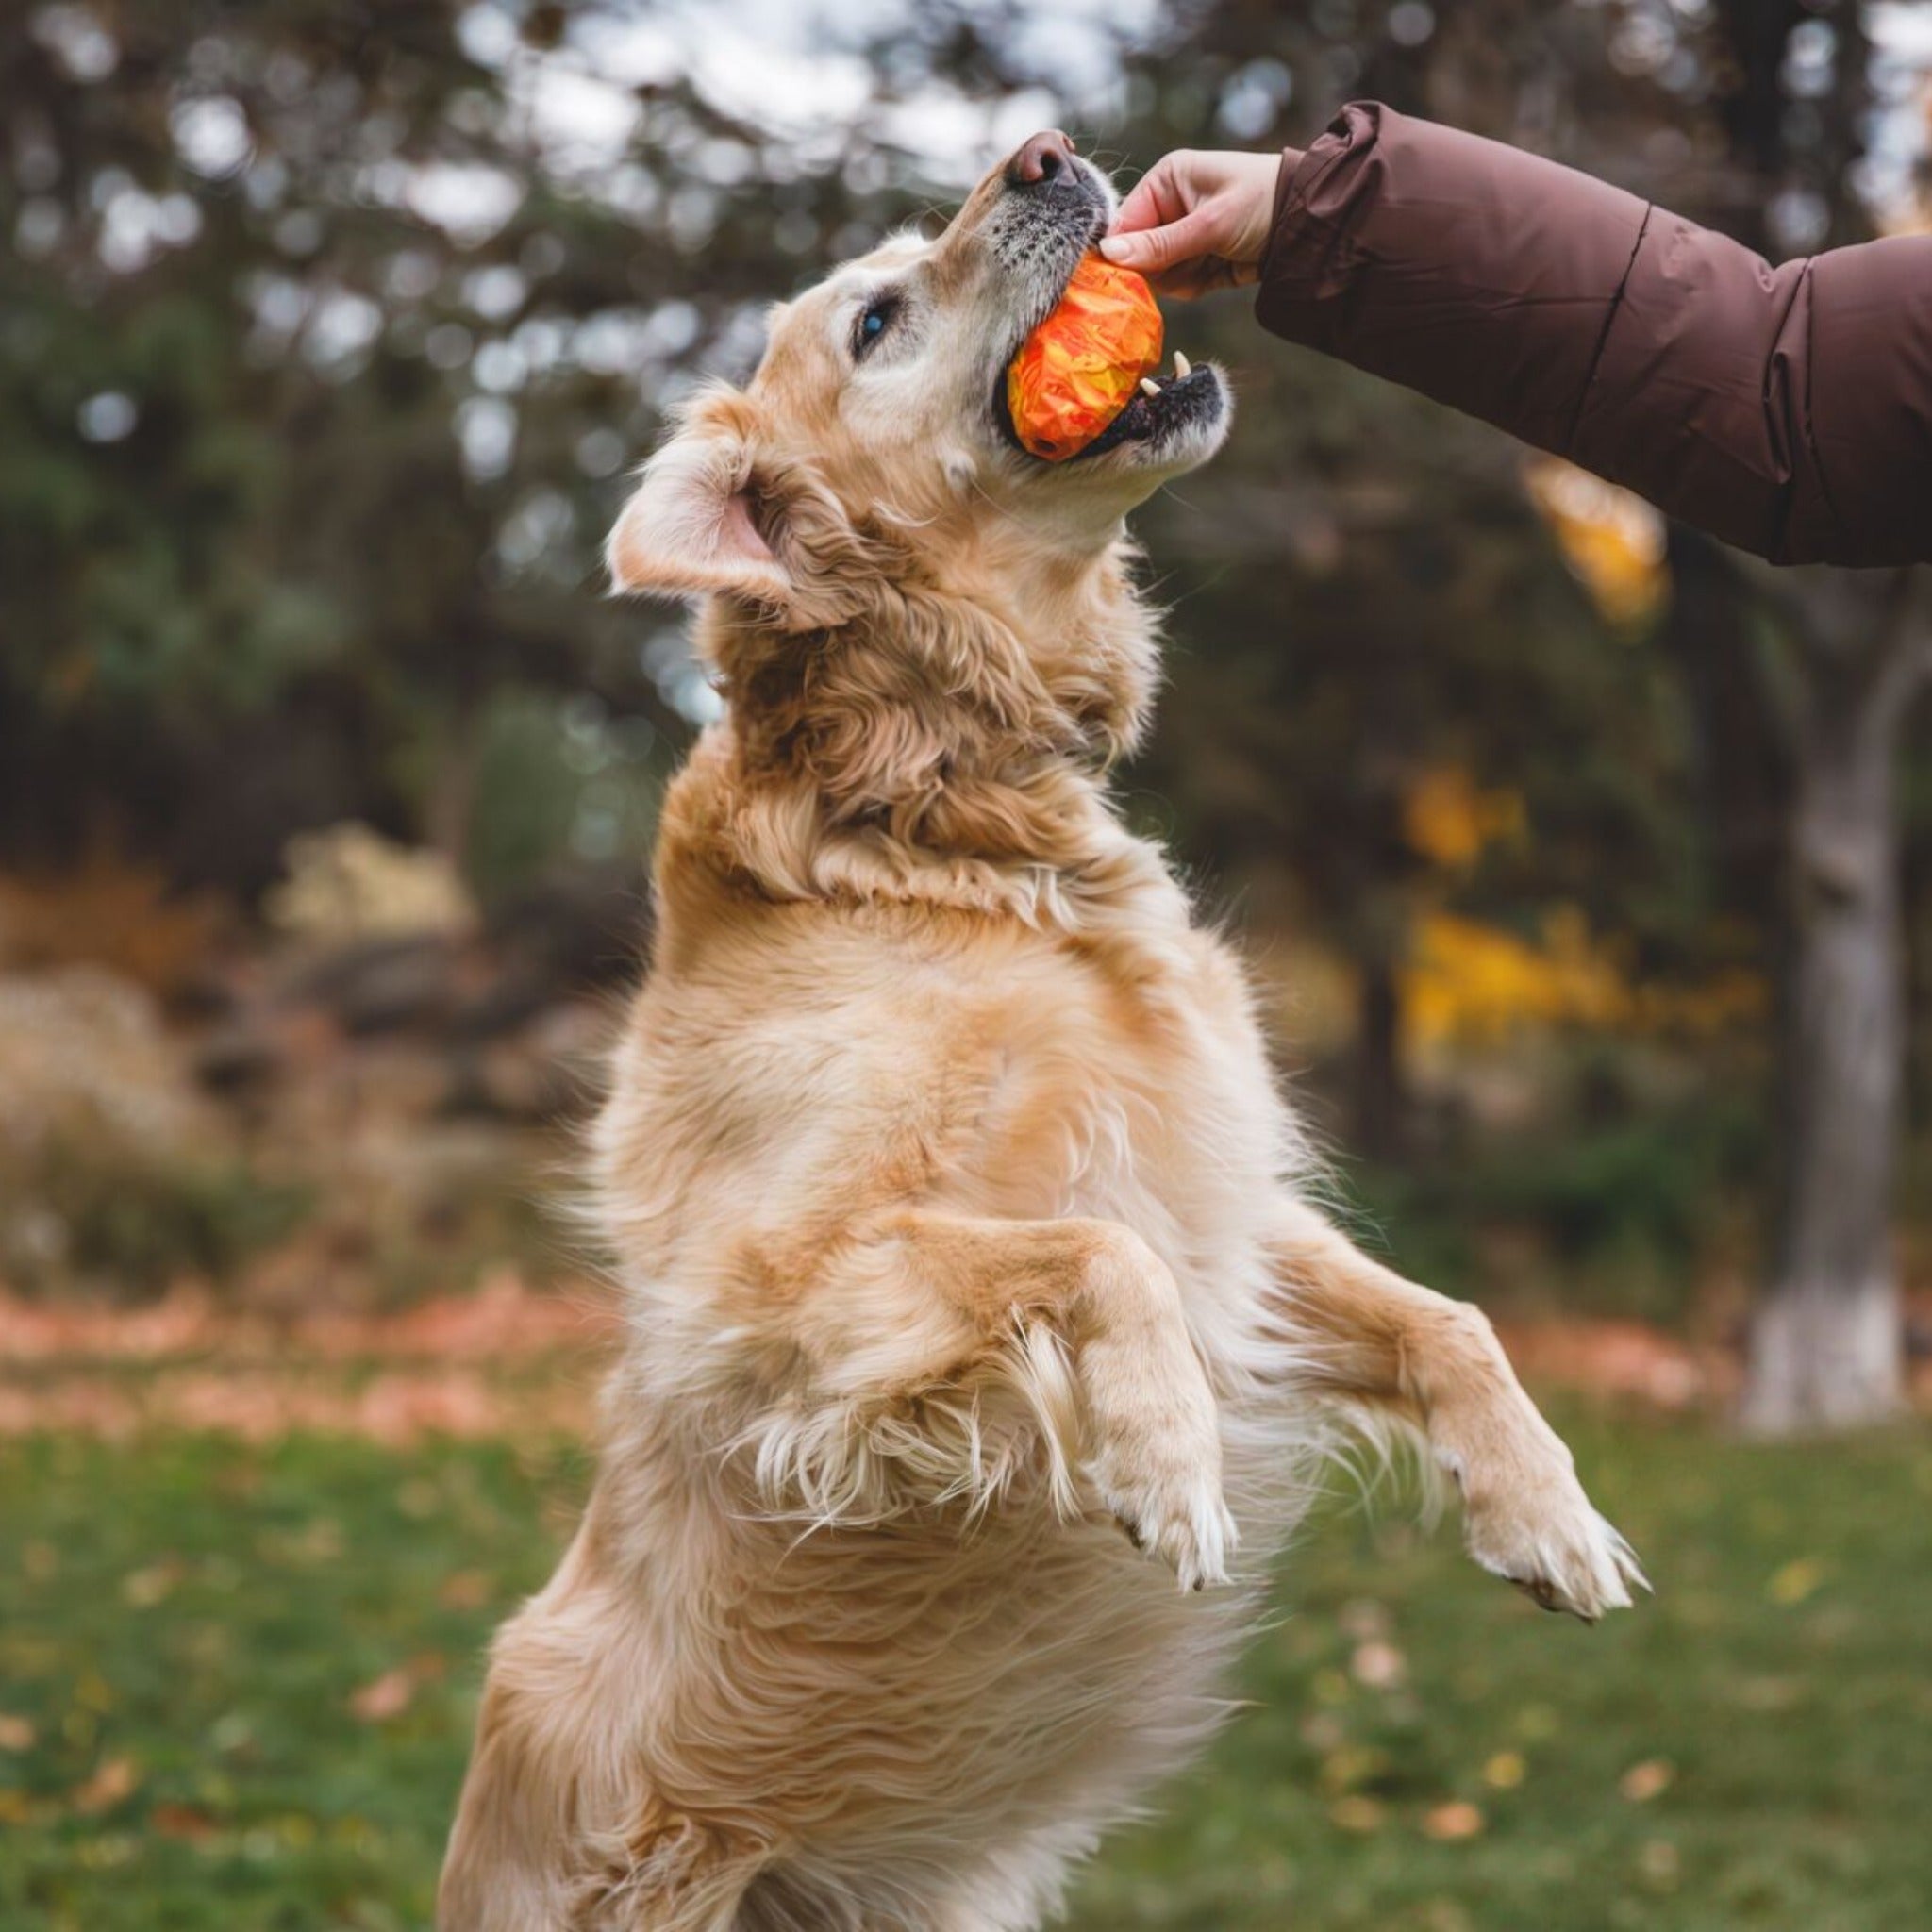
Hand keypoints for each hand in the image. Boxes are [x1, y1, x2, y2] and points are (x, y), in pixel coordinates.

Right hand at [1101, 149, 1296, 298]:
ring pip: (1158, 273)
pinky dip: (1195, 284)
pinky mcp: (1198, 258)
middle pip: (1138, 253)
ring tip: (1211, 263)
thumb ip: (1159, 245)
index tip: (1123, 279)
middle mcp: (1170, 205)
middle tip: (1188, 265)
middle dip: (1160, 268)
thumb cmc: (1260, 204)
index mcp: (1166, 180)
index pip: (1124, 222)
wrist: (1309, 224)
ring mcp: (1183, 234)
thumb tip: (1108, 253)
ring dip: (1181, 278)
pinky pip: (1179, 283)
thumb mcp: (1209, 225)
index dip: (1121, 253)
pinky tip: (1219, 270)